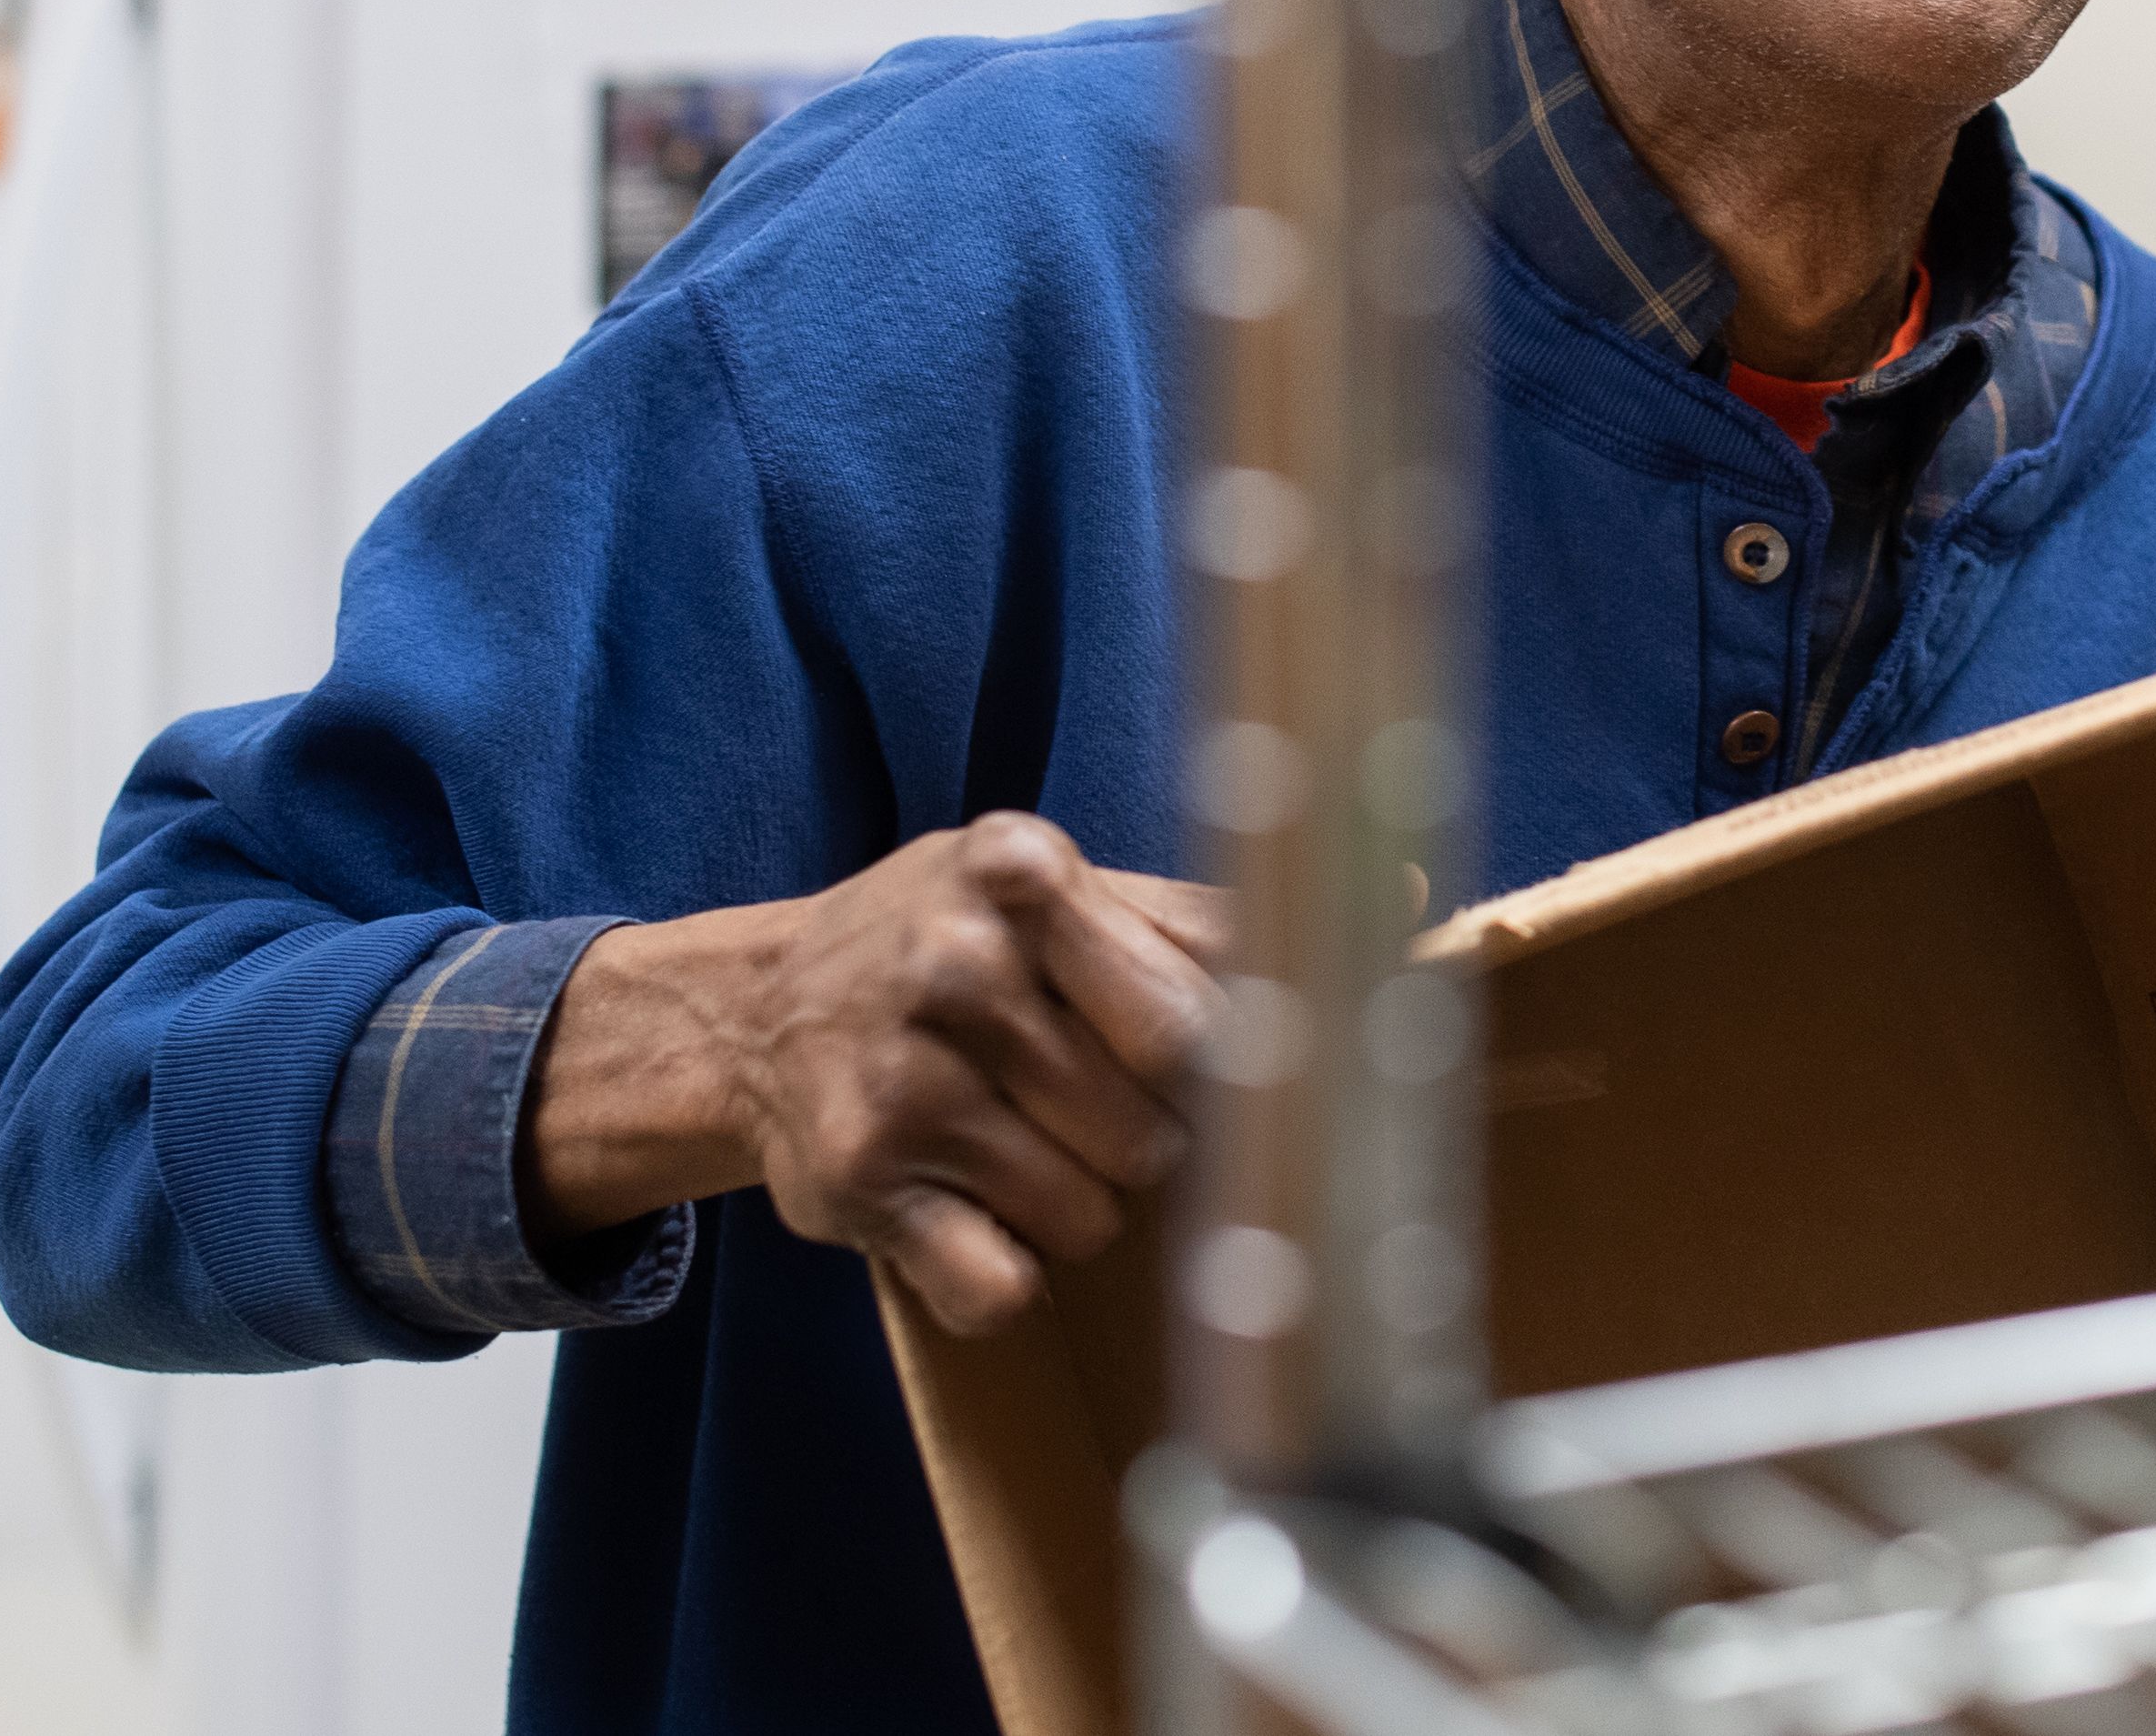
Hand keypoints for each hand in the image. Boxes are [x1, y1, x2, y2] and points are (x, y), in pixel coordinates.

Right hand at [523, 814, 1226, 1336]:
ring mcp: (902, 1072)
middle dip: (1156, 1139)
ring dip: (1083, 1209)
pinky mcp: (859, 1178)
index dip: (1235, 1065)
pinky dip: (1007, 1275)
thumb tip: (1398, 902)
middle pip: (1158, 1116)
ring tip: (1023, 1149)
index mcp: (1025, 870)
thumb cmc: (954, 951)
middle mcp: (956, 959)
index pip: (1200, 1003)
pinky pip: (1002, 1285)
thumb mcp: (1057, 893)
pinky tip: (971, 1213)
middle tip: (1101, 1113)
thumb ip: (1199, 918)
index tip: (1234, 1082)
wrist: (756, 1015)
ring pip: (1092, 1212)